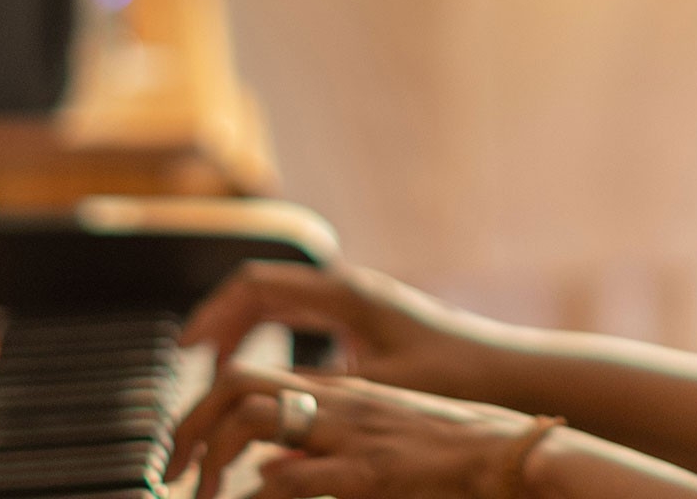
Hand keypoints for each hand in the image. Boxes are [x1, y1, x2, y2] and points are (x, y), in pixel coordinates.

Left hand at [166, 365, 547, 498]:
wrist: (513, 453)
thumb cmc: (452, 455)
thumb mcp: (377, 446)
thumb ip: (321, 456)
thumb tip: (271, 473)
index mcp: (339, 391)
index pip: (249, 378)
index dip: (202, 407)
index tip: (182, 447)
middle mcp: (337, 400)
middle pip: (234, 385)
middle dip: (186, 426)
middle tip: (170, 472)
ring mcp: (350, 431)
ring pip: (251, 419)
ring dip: (210, 459)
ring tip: (198, 495)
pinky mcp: (369, 468)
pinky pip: (293, 477)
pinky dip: (260, 494)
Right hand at [180, 261, 507, 400]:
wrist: (510, 375)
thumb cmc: (457, 378)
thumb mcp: (380, 390)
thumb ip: (319, 396)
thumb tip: (259, 410)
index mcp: (344, 296)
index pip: (257, 286)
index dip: (214, 314)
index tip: (186, 348)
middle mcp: (347, 291)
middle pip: (260, 290)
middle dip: (219, 323)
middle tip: (189, 361)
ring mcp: (356, 303)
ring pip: (280, 303)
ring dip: (243, 330)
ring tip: (214, 369)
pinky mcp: (366, 321)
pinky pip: (301, 317)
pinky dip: (272, 337)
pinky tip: (264, 372)